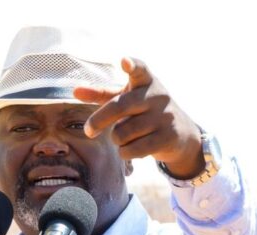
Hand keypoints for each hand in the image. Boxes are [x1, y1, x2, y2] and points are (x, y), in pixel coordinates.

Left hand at [73, 58, 204, 178]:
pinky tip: (129, 148)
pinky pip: (133, 149)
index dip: (132, 65)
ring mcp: (164, 117)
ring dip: (116, 139)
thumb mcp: (126, 99)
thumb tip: (75, 90)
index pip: (140, 70)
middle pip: (119, 107)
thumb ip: (101, 94)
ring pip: (123, 133)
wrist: (181, 133)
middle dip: (98, 121)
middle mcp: (157, 96)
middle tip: (89, 131)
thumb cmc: (144, 111)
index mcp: (146, 82)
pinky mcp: (167, 137)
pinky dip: (125, 152)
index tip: (124, 60)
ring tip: (124, 137)